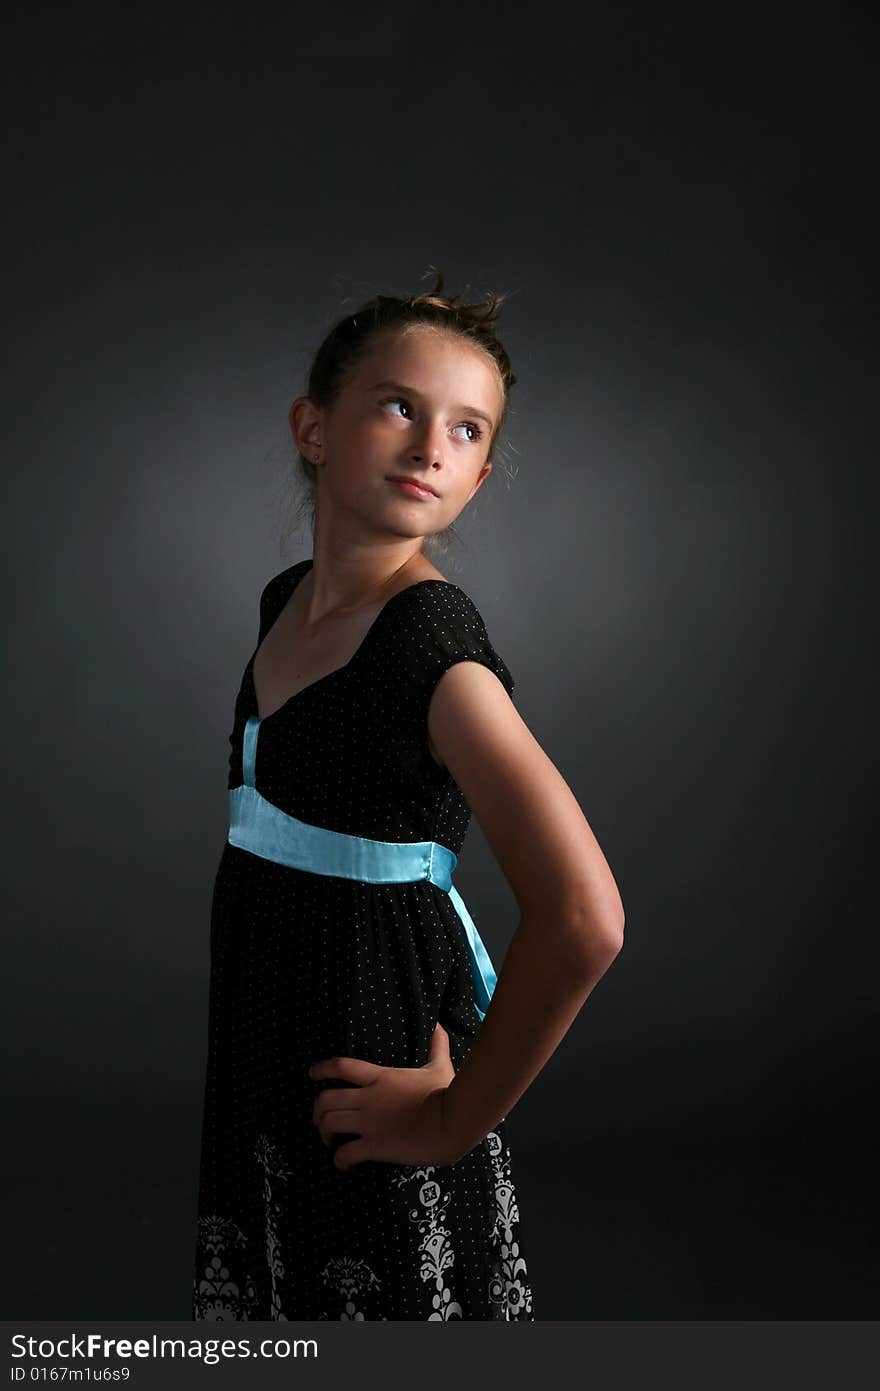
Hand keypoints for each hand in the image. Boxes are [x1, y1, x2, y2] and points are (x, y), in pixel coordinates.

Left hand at [309, 1022, 461, 1170]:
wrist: (454, 1122)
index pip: (341, 1066)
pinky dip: (340, 1161)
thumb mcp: (439, 1066)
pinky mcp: (375, 1146)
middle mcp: (369, 1098)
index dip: (322, 1069)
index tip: (312, 1074)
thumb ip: (435, 1046)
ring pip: (329, 1125)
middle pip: (325, 1099)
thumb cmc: (447, 1093)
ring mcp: (369, 1123)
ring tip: (331, 1143)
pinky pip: (345, 1154)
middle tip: (321, 1121)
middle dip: (317, 1112)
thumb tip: (439, 1026)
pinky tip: (346, 1165)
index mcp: (381, 1077)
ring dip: (325, 1135)